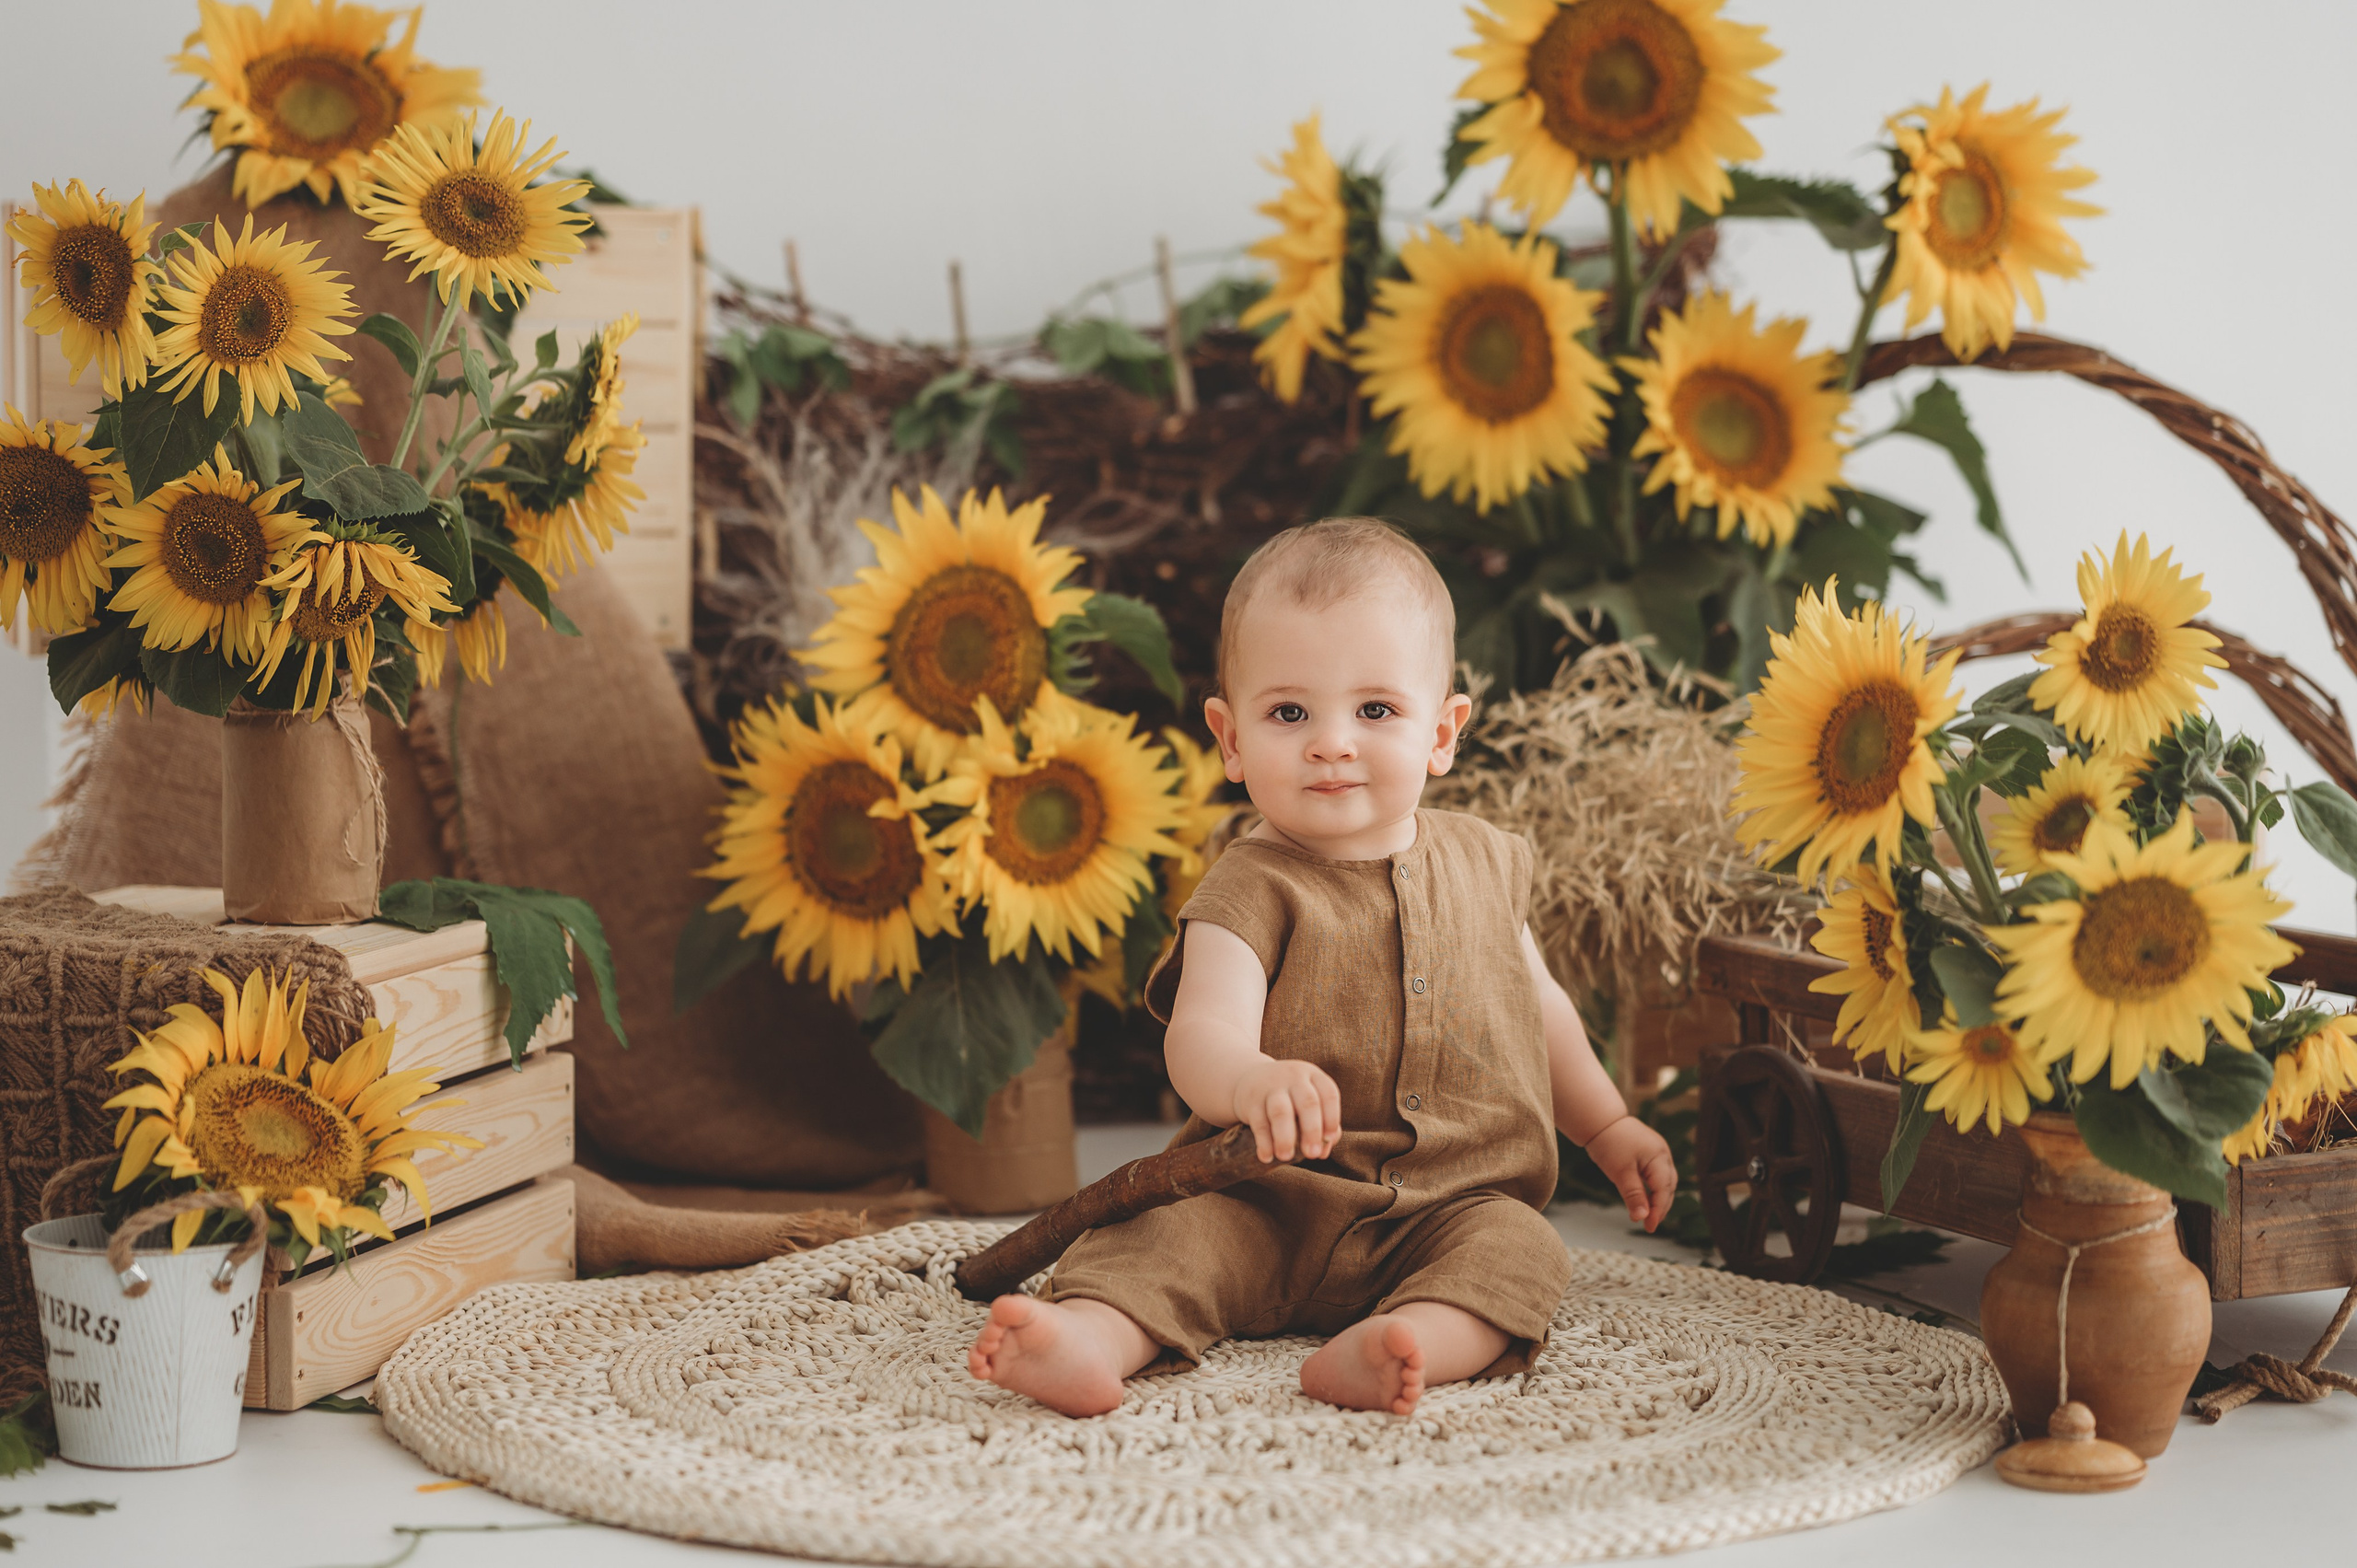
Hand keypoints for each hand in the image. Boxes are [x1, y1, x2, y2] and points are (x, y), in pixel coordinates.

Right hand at [1229, 1056, 1341, 1162]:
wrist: (1251, 1079)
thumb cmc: (1290, 1097)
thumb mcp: (1307, 1101)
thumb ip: (1322, 1124)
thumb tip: (1322, 1152)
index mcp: (1313, 1076)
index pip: (1329, 1094)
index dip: (1332, 1118)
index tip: (1329, 1139)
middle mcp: (1294, 1078)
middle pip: (1308, 1102)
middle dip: (1312, 1130)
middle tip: (1312, 1154)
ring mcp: (1270, 1087)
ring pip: (1281, 1112)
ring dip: (1285, 1137)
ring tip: (1286, 1157)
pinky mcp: (1251, 1101)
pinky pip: (1259, 1123)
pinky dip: (1264, 1142)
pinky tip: (1267, 1156)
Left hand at [1584, 1116, 1676, 1231]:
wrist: (1600, 1120)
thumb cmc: (1609, 1143)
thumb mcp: (1620, 1172)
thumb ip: (1633, 1195)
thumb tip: (1642, 1218)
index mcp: (1659, 1157)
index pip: (1663, 1190)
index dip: (1658, 1210)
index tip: (1648, 1227)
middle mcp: (1664, 1154)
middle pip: (1668, 1187)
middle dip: (1660, 1207)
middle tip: (1649, 1225)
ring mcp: (1659, 1152)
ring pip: (1665, 1182)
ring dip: (1658, 1199)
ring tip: (1648, 1216)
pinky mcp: (1651, 1152)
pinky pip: (1657, 1174)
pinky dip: (1653, 1189)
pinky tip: (1645, 1199)